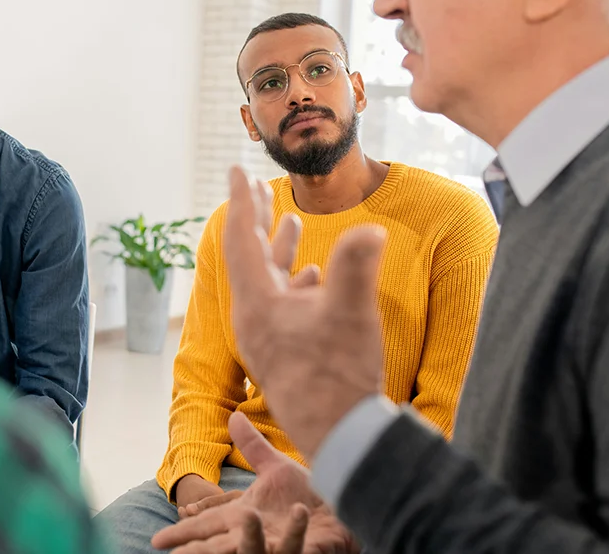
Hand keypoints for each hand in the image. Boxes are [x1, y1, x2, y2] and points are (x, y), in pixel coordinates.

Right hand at [152, 412, 358, 552]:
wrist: (345, 509)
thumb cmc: (308, 495)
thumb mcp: (276, 468)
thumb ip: (253, 446)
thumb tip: (232, 416)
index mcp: (246, 516)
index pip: (209, 523)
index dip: (186, 529)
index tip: (161, 537)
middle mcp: (258, 535)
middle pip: (221, 547)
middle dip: (198, 552)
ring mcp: (281, 547)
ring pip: (256, 550)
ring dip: (250, 539)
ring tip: (246, 519)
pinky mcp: (306, 551)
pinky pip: (300, 547)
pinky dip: (298, 534)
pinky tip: (300, 514)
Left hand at [222, 167, 386, 458]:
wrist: (340, 438)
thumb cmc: (339, 378)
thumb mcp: (350, 314)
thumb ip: (356, 266)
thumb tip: (371, 230)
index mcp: (257, 303)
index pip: (242, 240)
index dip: (243, 201)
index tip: (237, 170)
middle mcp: (254, 318)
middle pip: (249, 256)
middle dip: (256, 219)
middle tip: (256, 187)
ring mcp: (267, 336)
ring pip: (267, 280)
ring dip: (278, 248)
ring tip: (287, 220)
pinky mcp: (284, 352)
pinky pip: (282, 304)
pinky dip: (295, 281)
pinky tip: (312, 276)